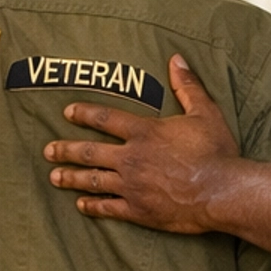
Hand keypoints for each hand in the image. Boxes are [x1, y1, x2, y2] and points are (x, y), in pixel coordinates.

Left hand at [44, 54, 241, 229]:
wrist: (222, 191)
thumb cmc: (216, 152)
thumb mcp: (204, 112)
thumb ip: (187, 86)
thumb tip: (176, 59)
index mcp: (144, 132)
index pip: (105, 118)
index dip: (83, 113)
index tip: (67, 112)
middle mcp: (131, 158)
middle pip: (90, 152)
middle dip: (66, 150)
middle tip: (48, 150)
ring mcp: (132, 186)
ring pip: (93, 180)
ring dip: (71, 178)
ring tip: (54, 177)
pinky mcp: (138, 211)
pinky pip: (108, 207)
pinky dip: (93, 206)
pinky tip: (81, 205)